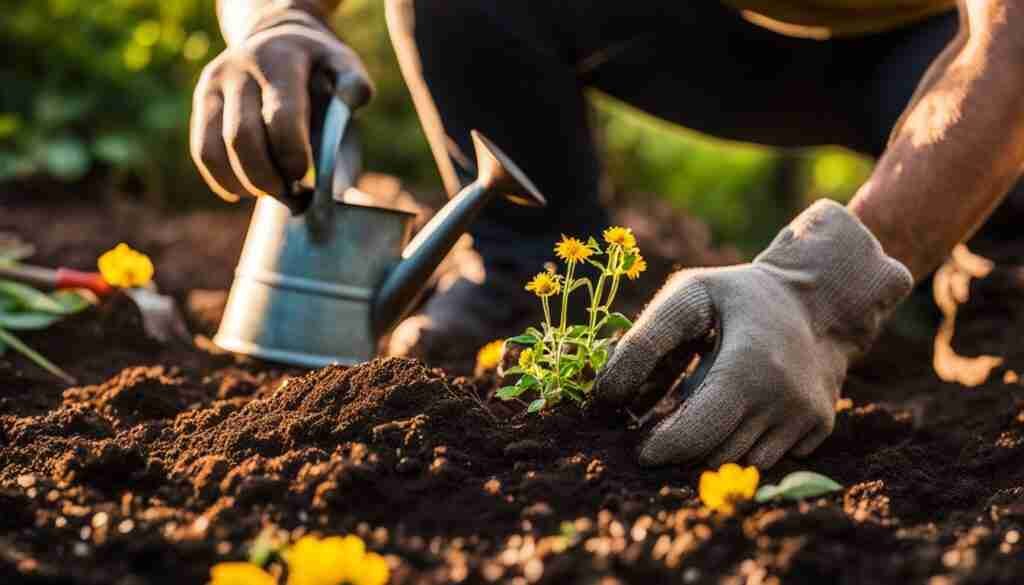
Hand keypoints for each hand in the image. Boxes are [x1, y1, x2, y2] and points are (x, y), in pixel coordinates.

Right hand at [190, 7, 371, 203]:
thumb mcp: (342, 64)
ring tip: (272, 191)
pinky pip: (202, 152)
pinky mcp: (201, 103)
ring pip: (213, 149)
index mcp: (278, 61)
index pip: (280, 118)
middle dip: (267, 178)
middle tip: (292, 195)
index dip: (292, 157)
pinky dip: (224, 180)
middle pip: (242, 139)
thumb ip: (352, 86)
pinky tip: (247, 188)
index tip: (307, 181)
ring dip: (244, 183)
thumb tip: (351, 106)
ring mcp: (213, 86)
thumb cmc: (317, 66)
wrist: (276, 39)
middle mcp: (238, 69)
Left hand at [596, 201, 912, 468]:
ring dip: (710, 447)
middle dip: (681, 448)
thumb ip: (643, 342)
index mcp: (750, 366)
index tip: (642, 448)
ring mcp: (807, 417)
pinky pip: (768, 458)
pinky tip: (737, 411)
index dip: (664, 447)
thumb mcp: (688, 296)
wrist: (819, 298)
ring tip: (702, 405)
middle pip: (714, 455)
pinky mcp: (820, 428)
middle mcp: (784, 399)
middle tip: (660, 428)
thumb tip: (606, 398)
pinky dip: (742, 444)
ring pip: (739, 462)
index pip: (699, 433)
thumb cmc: (738, 295)